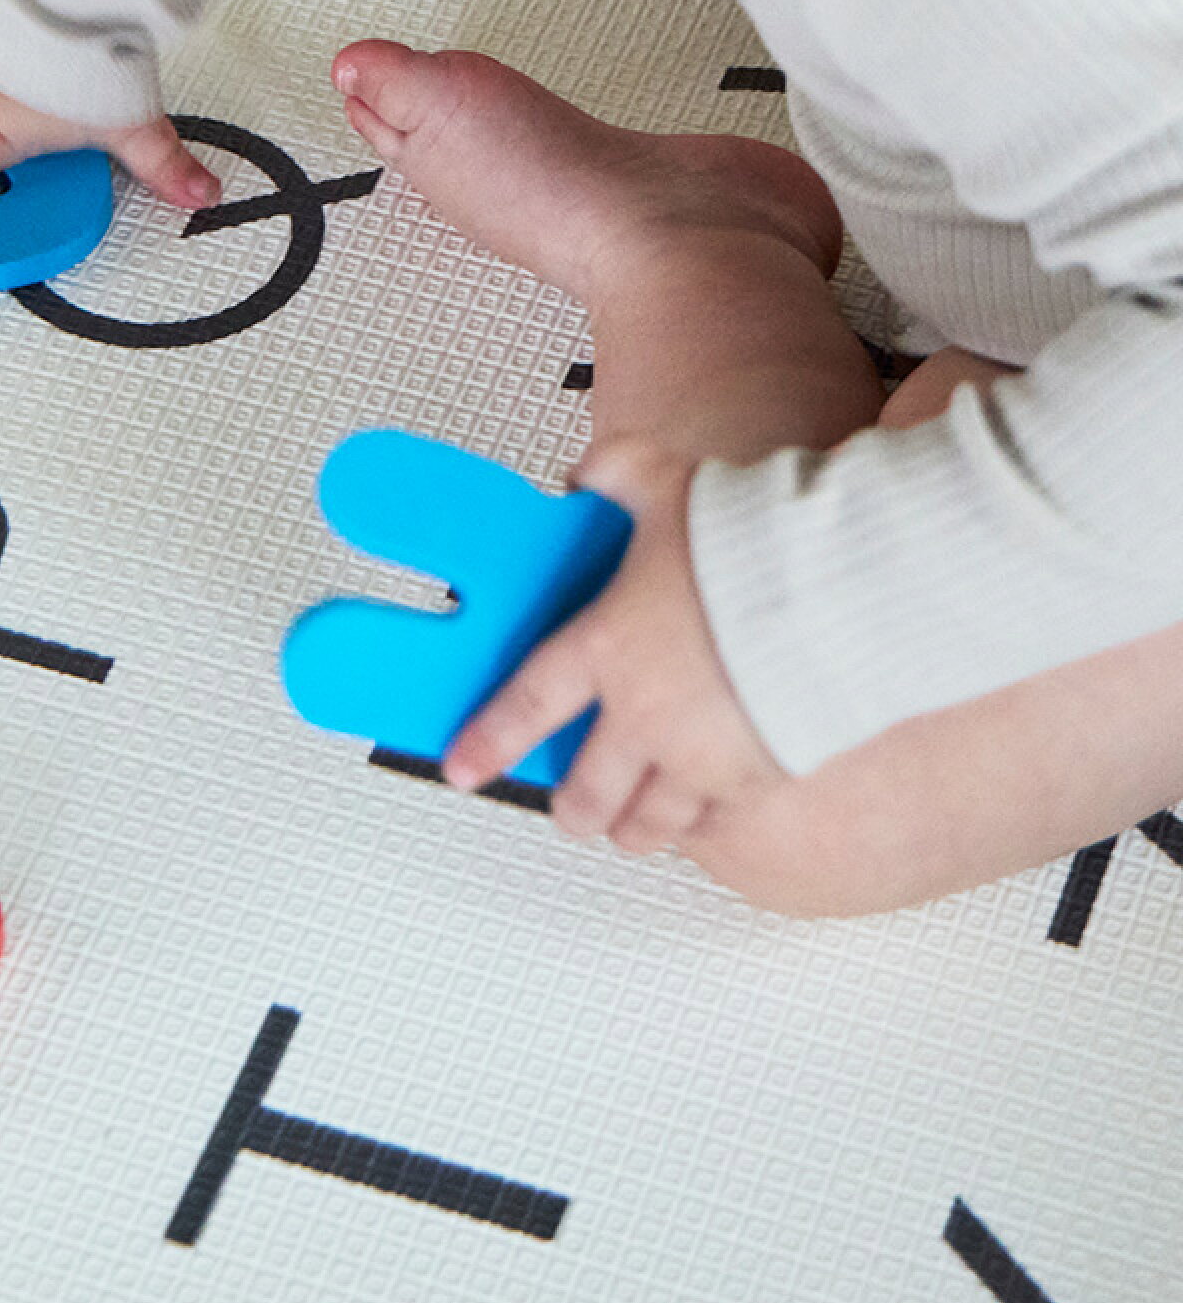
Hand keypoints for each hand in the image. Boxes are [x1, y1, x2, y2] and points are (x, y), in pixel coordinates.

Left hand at [441, 445, 786, 856]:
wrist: (840, 588)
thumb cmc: (751, 539)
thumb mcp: (663, 479)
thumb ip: (614, 474)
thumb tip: (586, 476)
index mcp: (608, 649)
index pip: (526, 707)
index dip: (487, 742)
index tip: (462, 767)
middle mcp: (646, 716)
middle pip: (588, 792)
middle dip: (570, 809)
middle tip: (566, 812)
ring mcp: (703, 758)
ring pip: (650, 824)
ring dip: (630, 829)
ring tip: (625, 828)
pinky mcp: (760, 778)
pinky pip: (717, 823)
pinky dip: (701, 823)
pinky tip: (699, 812)